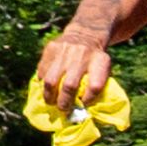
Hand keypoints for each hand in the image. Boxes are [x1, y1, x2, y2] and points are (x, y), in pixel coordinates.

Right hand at [26, 15, 116, 131]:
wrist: (85, 34)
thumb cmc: (94, 61)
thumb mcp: (104, 70)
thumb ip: (95, 87)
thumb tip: (82, 111)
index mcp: (100, 61)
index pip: (95, 86)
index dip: (88, 99)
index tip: (84, 104)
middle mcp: (82, 54)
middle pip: (70, 86)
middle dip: (64, 102)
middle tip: (62, 109)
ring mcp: (65, 50)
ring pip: (51, 81)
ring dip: (49, 96)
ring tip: (50, 102)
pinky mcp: (51, 48)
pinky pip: (42, 71)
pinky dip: (42, 82)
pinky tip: (46, 86)